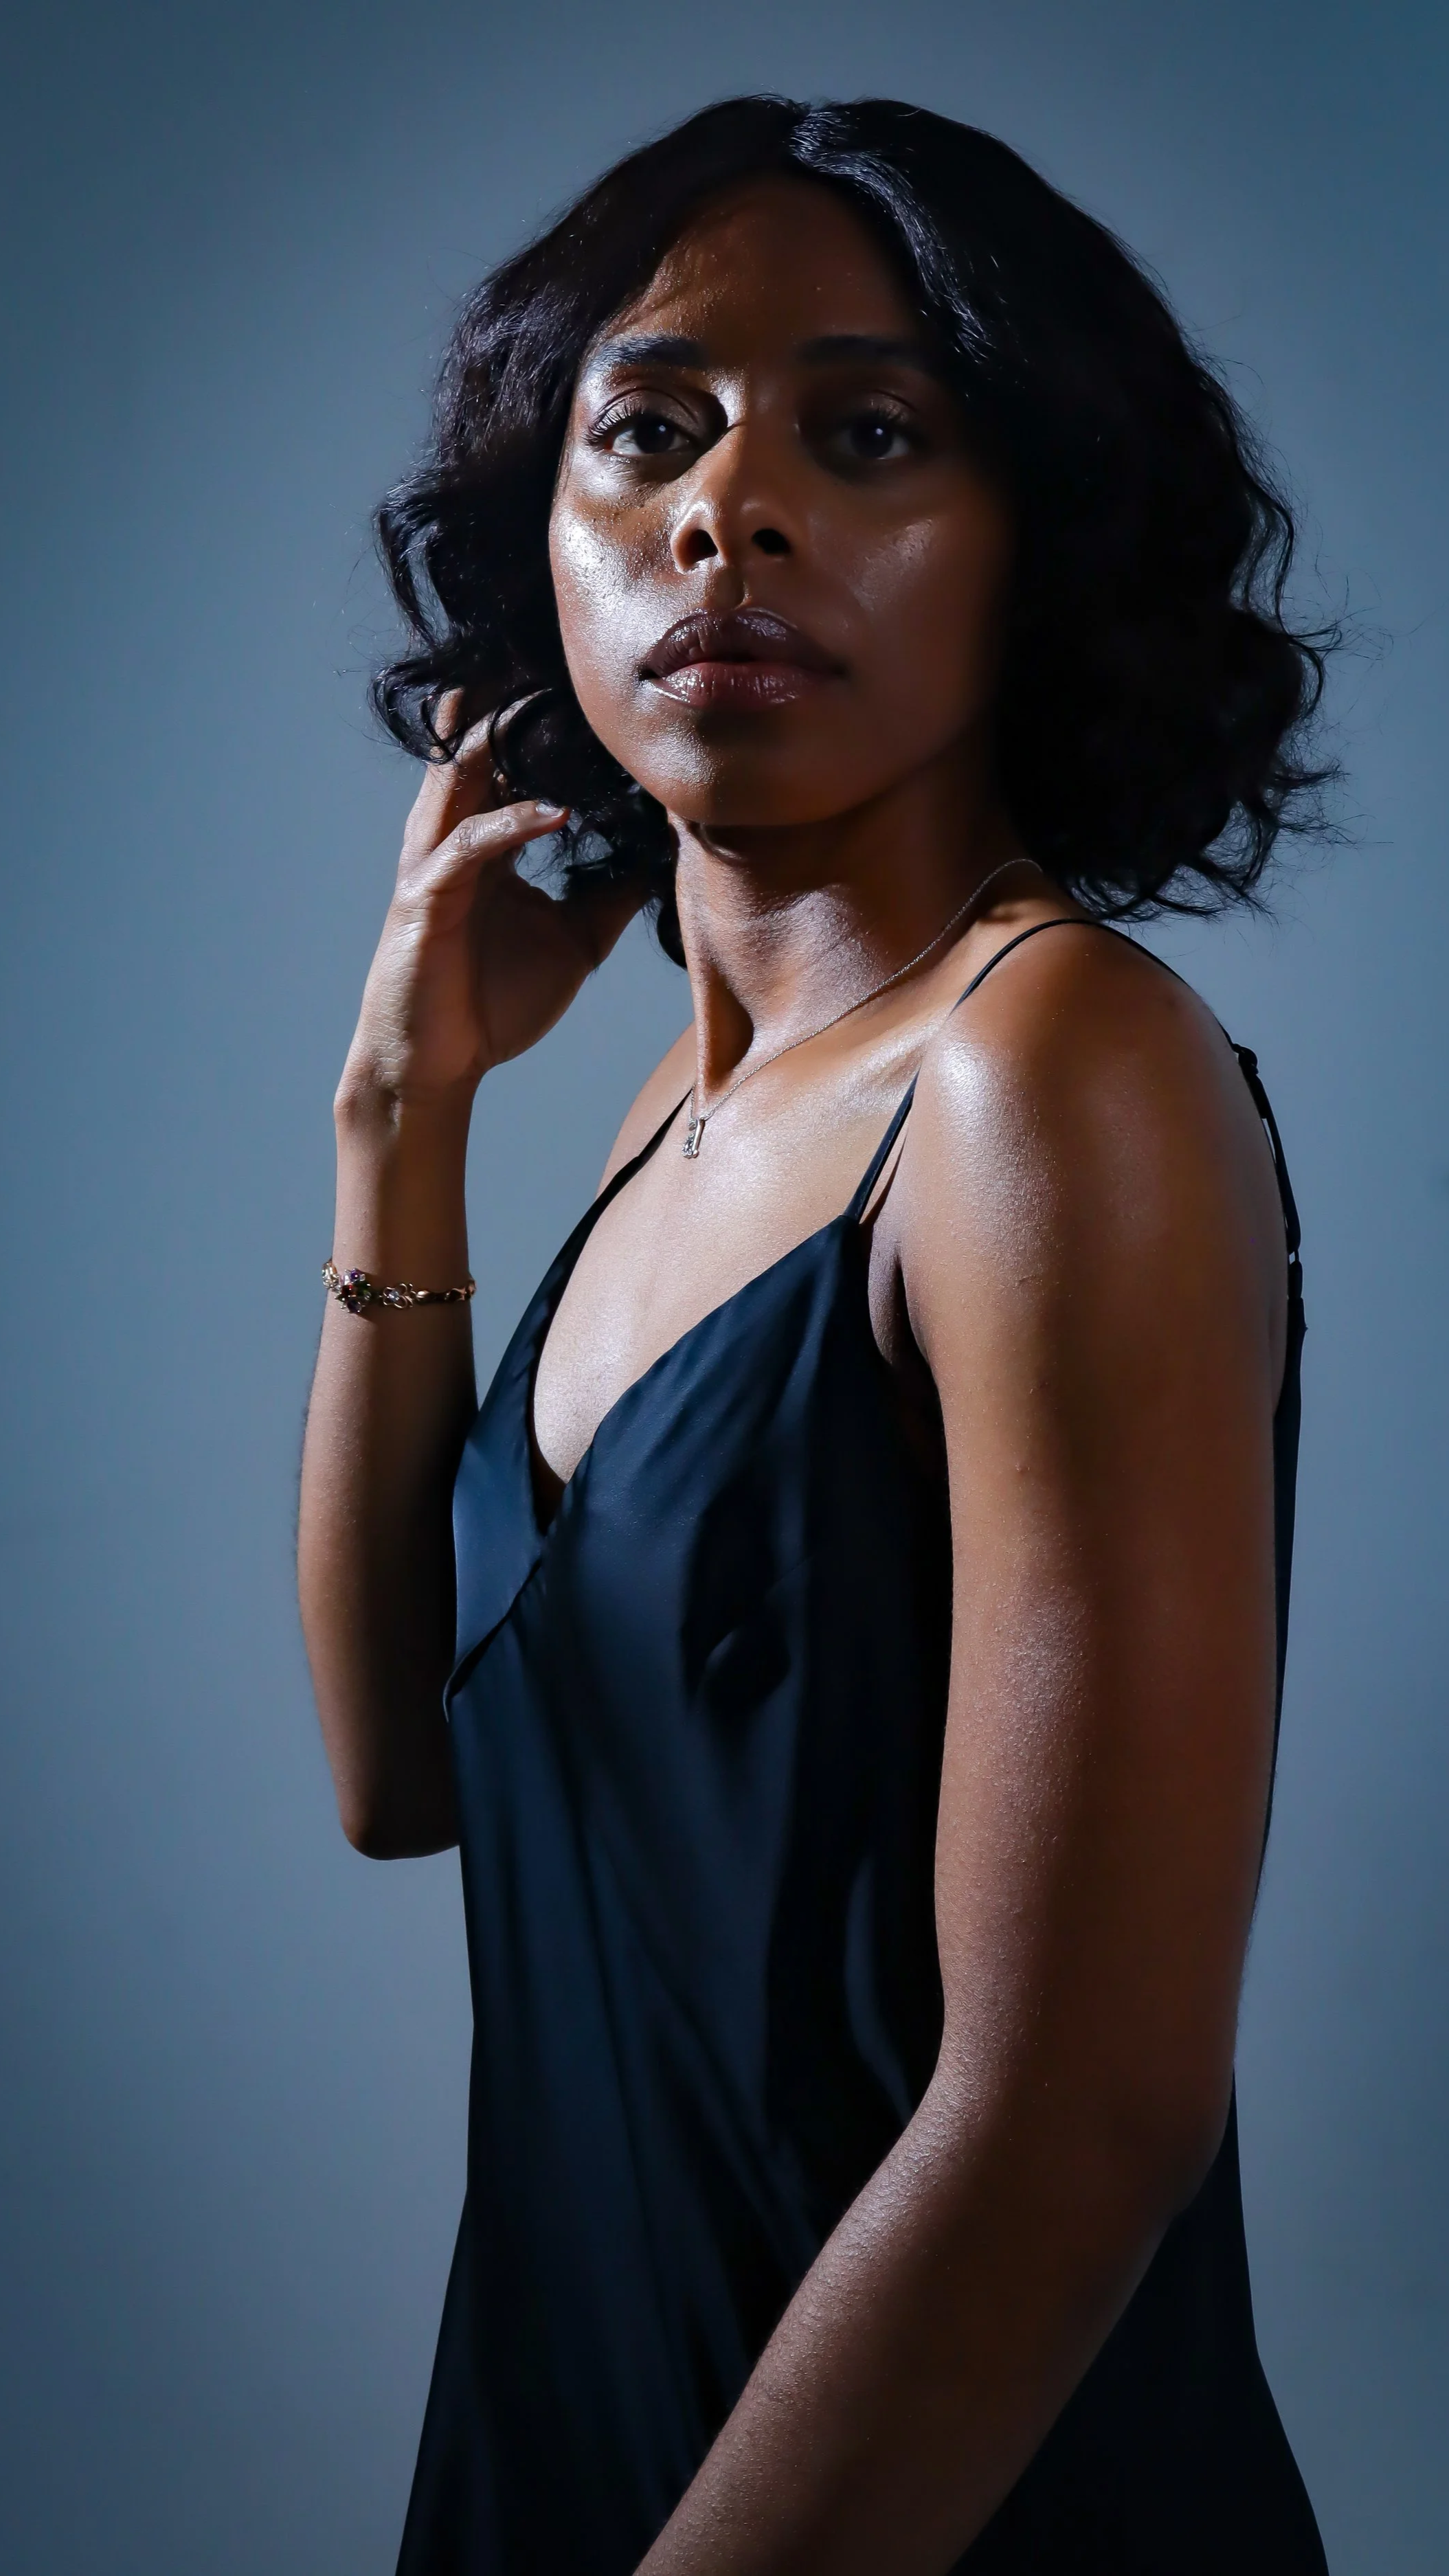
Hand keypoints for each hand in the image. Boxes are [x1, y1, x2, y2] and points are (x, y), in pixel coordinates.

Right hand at [340, 700, 647, 1116]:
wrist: (437, 1065)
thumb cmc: (493, 1002)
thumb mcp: (576, 941)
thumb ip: (613, 895)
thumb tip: (668, 859)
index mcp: (485, 836)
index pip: (512, 757)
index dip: (544, 716)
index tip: (598, 680)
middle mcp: (454, 835)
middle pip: (478, 742)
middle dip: (513, 694)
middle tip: (565, 650)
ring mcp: (435, 862)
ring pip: (463, 775)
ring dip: (506, 735)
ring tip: (553, 697)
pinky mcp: (427, 899)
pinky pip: (470, 846)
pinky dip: (513, 824)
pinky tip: (557, 813)